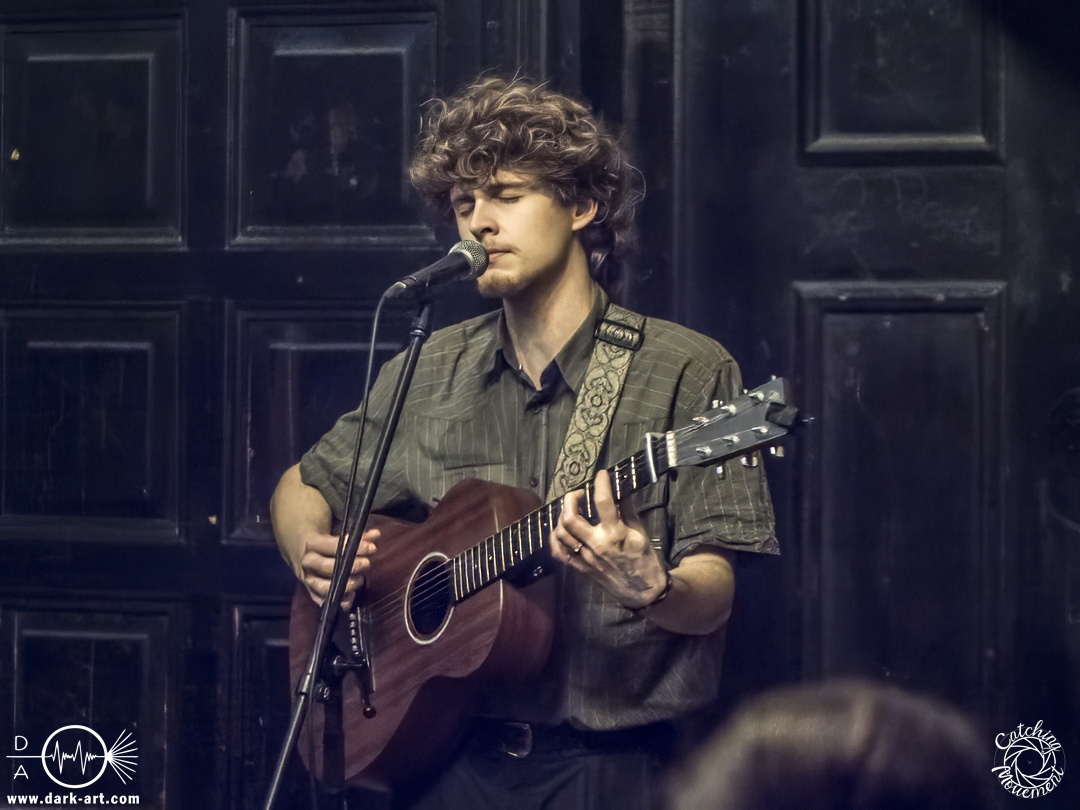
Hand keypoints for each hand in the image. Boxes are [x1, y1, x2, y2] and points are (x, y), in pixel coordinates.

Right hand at [299, 527, 378, 608]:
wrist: (299, 550)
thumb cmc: (323, 540)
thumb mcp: (337, 532)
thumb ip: (357, 535)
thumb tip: (376, 534)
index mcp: (312, 544)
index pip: (333, 545)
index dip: (353, 547)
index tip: (371, 547)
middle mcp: (307, 563)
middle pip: (327, 567)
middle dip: (350, 566)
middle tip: (367, 564)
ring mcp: (307, 579)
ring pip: (323, 587)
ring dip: (344, 586)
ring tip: (360, 580)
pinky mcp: (310, 592)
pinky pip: (322, 601)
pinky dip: (337, 602)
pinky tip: (350, 598)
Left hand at [550, 470, 668, 608]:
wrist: (643, 592)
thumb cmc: (645, 561)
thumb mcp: (641, 533)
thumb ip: (627, 511)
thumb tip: (620, 491)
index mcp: (615, 534)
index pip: (603, 502)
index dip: (601, 484)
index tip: (601, 475)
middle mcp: (596, 544)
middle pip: (571, 518)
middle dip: (571, 499)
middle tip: (579, 493)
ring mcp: (585, 558)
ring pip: (561, 533)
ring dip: (562, 516)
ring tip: (571, 509)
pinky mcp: (580, 568)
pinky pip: (559, 553)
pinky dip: (555, 538)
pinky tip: (560, 529)